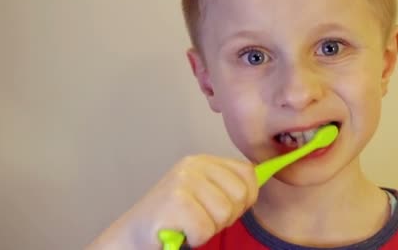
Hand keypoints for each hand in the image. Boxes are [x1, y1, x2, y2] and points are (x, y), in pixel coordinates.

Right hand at [87, 155, 258, 248]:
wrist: (133, 236)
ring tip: (189, 224)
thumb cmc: (174, 220)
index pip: (248, 173)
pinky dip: (195, 237)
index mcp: (203, 161)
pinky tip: (180, 231)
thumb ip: (229, 185)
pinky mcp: (175, 201)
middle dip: (227, 216)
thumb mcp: (205, 194)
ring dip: (209, 228)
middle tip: (201, 218)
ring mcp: (183, 181)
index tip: (225, 208)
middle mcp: (193, 165)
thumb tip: (264, 176)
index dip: (245, 198)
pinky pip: (206, 228)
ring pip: (225, 213)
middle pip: (241, 194)